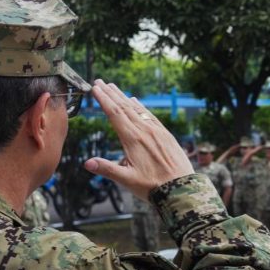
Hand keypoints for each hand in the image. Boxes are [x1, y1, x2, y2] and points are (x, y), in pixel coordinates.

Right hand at [84, 80, 193, 198]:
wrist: (182, 188)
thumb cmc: (153, 186)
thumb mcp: (127, 180)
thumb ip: (107, 169)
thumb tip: (87, 163)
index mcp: (133, 139)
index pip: (114, 114)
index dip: (104, 100)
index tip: (95, 88)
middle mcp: (144, 131)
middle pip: (124, 107)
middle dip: (110, 93)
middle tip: (100, 81)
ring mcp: (156, 131)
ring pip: (137, 109)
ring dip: (123, 97)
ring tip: (113, 87)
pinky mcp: (165, 134)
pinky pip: (150, 115)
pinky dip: (140, 106)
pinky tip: (135, 101)